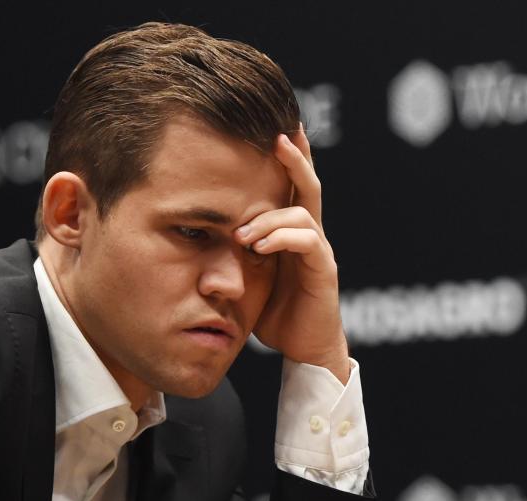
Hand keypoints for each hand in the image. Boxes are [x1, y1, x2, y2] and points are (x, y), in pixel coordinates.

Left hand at [236, 125, 349, 382]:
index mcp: (292, 233)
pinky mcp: (323, 271)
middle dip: (296, 158)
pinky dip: (281, 238)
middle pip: (308, 186)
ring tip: (243, 234)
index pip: (291, 187)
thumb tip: (203, 232)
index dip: (287, 158)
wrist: (304, 347)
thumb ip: (237, 251)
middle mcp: (310, 235)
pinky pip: (307, 243)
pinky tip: (258, 245)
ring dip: (269, 218)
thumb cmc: (276, 312)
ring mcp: (319, 252)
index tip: (273, 128)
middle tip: (280, 135)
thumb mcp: (250, 275)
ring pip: (302, 214)